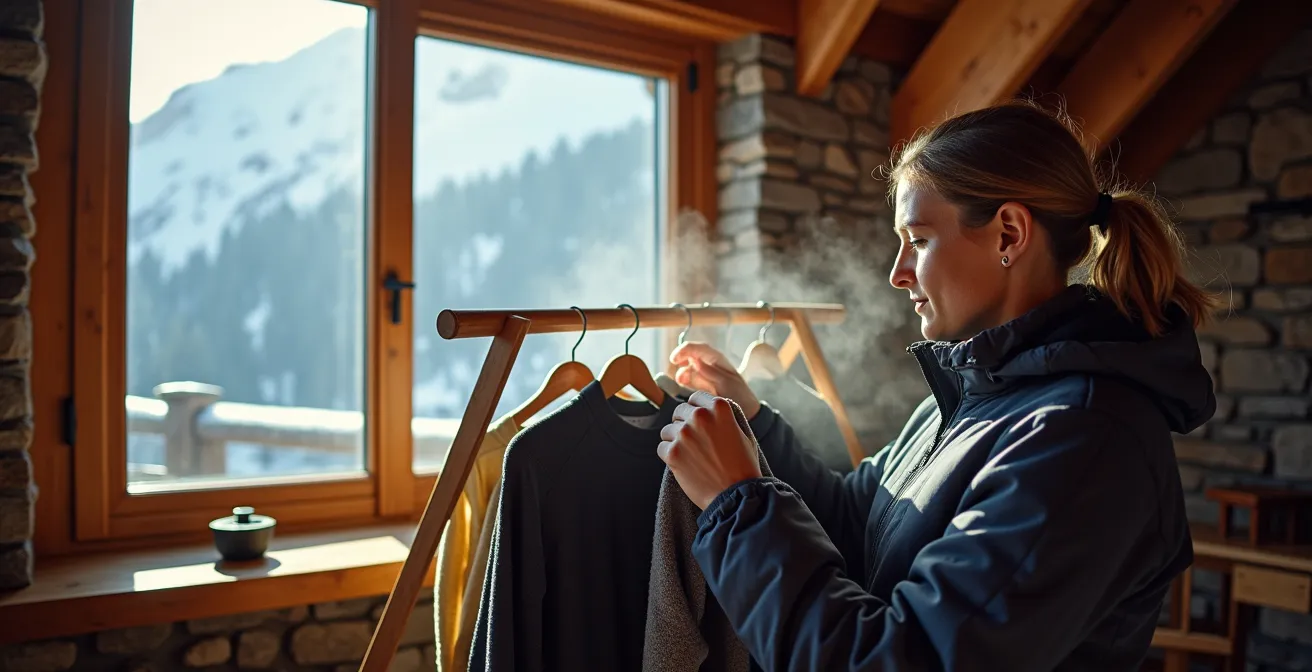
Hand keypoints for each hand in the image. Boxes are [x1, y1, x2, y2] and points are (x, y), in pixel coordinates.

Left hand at [657, 391, 762, 508]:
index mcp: (719, 407)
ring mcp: (684, 434)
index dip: (696, 411)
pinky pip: (661, 448)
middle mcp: (700, 416)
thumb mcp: (741, 432)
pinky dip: (669, 457)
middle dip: (684, 425)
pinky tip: (685, 466)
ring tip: (691, 457)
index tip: (699, 424)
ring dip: (675, 442)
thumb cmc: (742, 466)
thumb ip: (721, 416)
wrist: (736, 495)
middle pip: (679, 412)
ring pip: (667, 430)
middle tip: (695, 445)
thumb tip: (703, 408)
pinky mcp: (672, 452)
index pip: (694, 398)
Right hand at [669, 341, 761, 418]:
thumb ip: (710, 372)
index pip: (699, 348)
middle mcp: (710, 364)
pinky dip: (684, 379)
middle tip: (675, 368)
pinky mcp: (702, 385)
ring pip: (689, 367)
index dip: (685, 350)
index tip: (674, 359)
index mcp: (718, 360)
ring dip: (683, 371)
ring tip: (681, 381)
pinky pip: (690, 378)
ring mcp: (706, 375)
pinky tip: (682, 384)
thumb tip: (695, 361)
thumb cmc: (739, 395)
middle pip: (691, 355)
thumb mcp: (726, 383)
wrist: (747, 412)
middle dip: (682, 360)